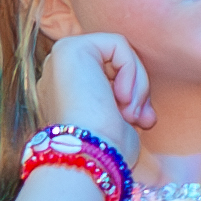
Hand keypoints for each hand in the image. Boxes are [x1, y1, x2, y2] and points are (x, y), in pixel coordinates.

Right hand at [31, 29, 152, 147]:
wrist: (89, 156)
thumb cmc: (104, 150)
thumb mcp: (116, 124)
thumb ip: (123, 108)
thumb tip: (144, 113)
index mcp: (64, 91)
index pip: (111, 75)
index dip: (134, 95)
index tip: (141, 122)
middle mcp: (56, 72)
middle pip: (115, 62)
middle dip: (138, 89)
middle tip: (141, 119)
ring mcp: (59, 58)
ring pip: (119, 52)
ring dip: (137, 83)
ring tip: (132, 113)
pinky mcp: (70, 48)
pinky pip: (118, 44)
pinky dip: (131, 70)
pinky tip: (122, 97)